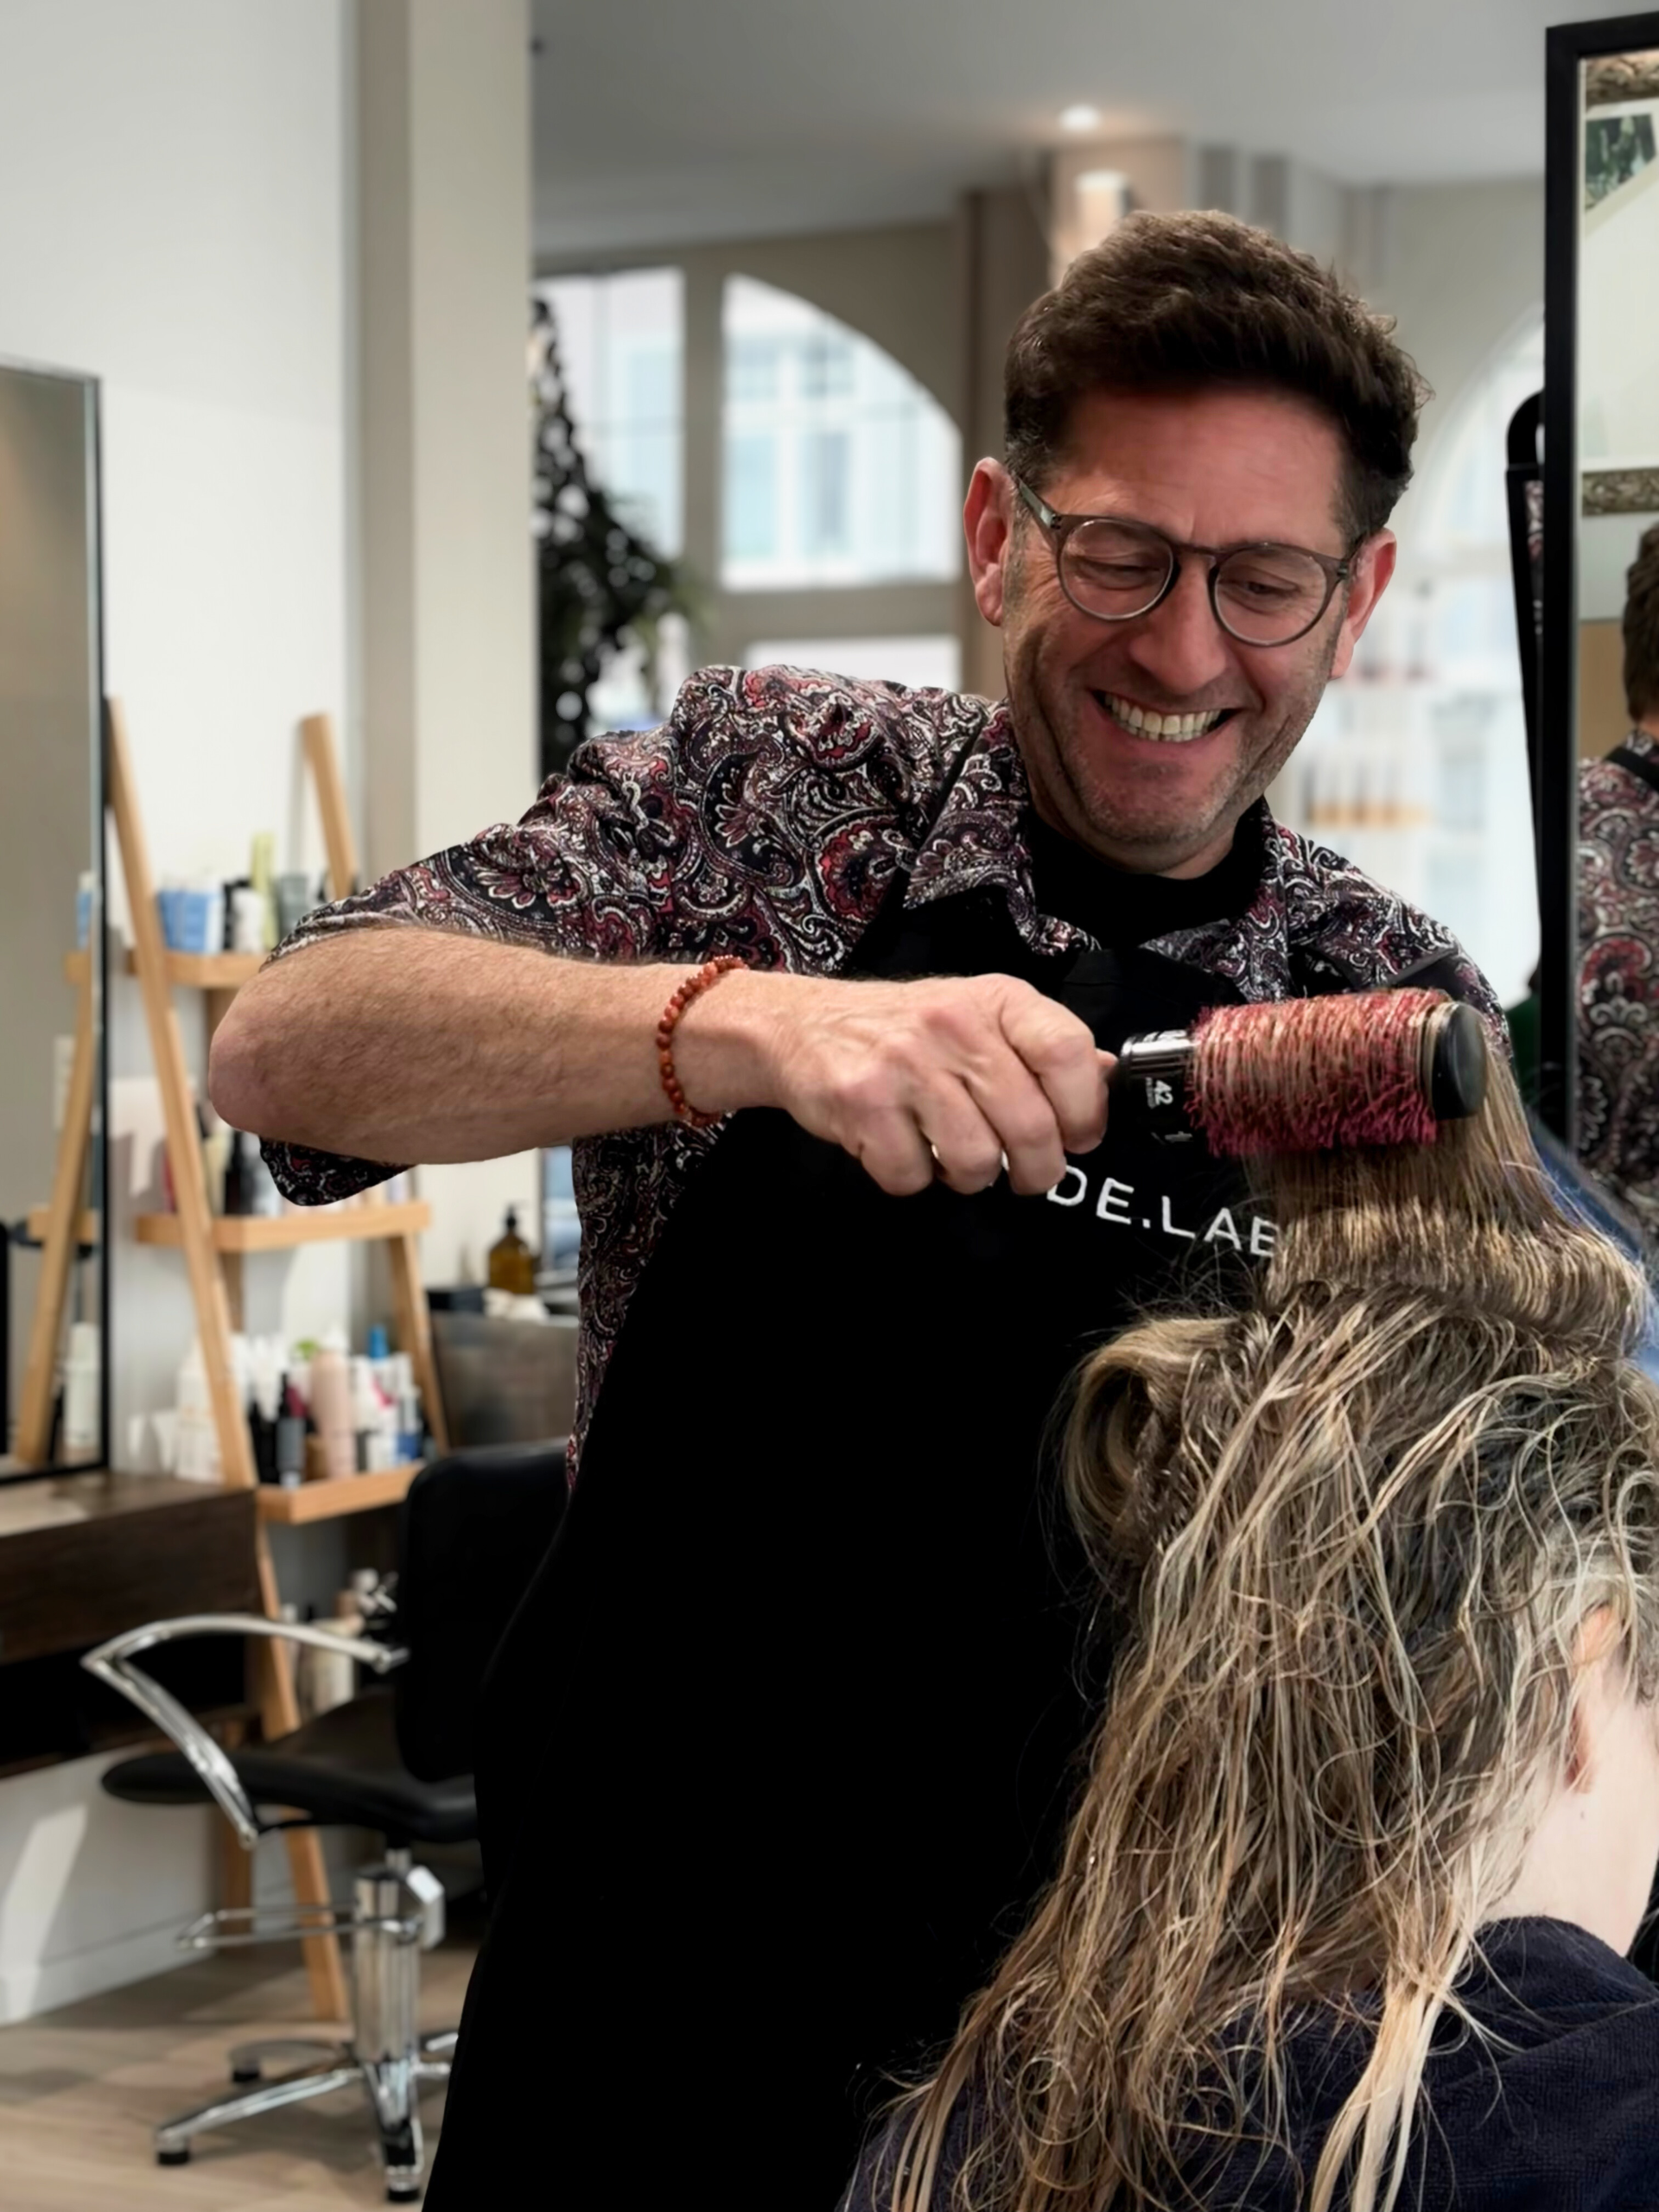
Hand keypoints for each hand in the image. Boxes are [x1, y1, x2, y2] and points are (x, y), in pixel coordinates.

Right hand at [729, 971, 1110, 1196]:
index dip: (1084, 1110)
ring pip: (976, 1161)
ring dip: (970, 1177)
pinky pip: (913, 1176)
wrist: (801, 1026)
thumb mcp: (979, 1017)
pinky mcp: (861, 1101)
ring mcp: (905, 1063)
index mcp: (997, 1000)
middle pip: (1030, 1125)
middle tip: (1025, 1176)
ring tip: (952, 1155)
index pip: (1068, 1052)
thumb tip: (1108, 1075)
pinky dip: (913, 1180)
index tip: (1077, 1138)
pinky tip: (904, 1151)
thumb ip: (1040, 1048)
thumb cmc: (904, 1030)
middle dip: (1037, 1171)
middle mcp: (954, 1025)